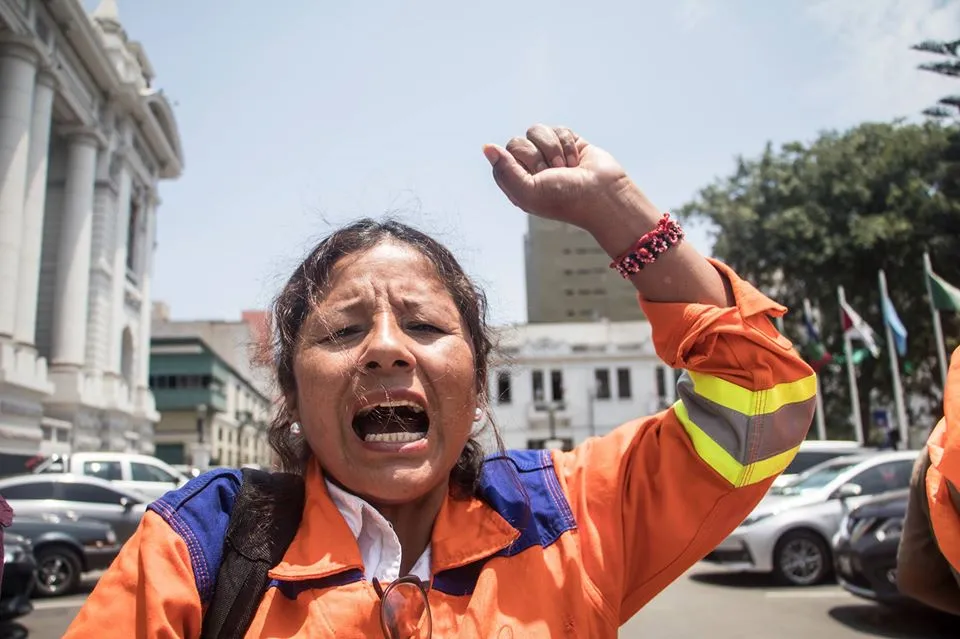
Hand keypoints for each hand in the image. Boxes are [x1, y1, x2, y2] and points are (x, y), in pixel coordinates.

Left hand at [483, 124, 634, 233]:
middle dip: (537, 157)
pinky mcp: (567, 143)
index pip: (501, 157)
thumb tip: (487, 147)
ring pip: (537, 131)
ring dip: (554, 149)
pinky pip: (558, 129)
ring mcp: (548, 153)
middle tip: (552, 173)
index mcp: (516, 182)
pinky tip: (576, 160)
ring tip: (566, 167)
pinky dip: (568, 144)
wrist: (603, 194)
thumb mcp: (528, 191)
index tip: (535, 177)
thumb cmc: (565, 199)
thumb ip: (505, 169)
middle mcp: (529, 167)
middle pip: (517, 141)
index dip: (518, 164)